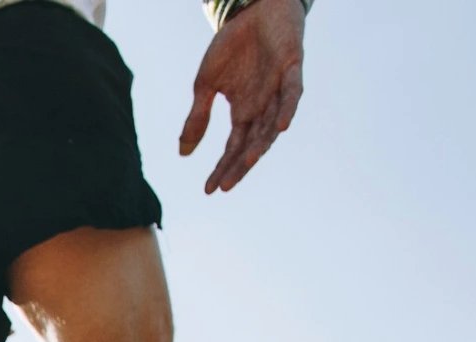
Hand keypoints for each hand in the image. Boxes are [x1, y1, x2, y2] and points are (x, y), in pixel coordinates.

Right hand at [180, 0, 305, 193]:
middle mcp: (263, 107)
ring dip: (261, 144)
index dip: (222, 168)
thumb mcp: (205, 84)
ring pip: (273, 124)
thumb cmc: (232, 46)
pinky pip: (292, 93)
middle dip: (239, 165)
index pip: (233, 147)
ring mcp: (278, 89)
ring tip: (247, 161)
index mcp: (243, 112)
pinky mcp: (292, 68)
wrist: (253, 9)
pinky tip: (281, 126)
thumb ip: (197, 118)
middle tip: (226, 185)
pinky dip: (288, 110)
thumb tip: (183, 153)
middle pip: (253, 143)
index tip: (208, 190)